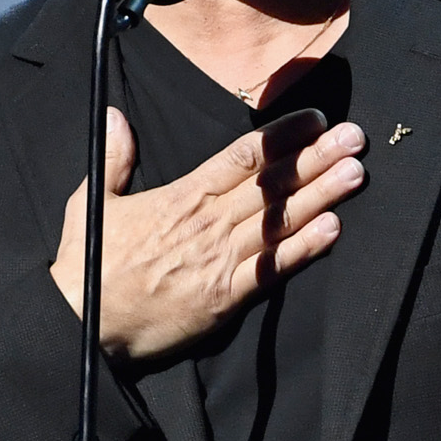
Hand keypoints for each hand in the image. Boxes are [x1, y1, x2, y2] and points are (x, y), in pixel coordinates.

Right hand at [51, 106, 364, 360]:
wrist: (84, 323)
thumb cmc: (90, 265)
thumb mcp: (94, 202)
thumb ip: (114, 158)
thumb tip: (116, 117)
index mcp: (182, 196)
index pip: (241, 157)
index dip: (282, 136)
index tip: (315, 120)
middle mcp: (207, 223)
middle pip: (271, 184)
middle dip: (316, 159)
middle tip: (354, 138)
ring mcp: (218, 260)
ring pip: (279, 221)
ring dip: (320, 196)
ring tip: (355, 174)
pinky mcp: (223, 298)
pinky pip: (270, 269)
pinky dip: (302, 249)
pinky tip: (332, 230)